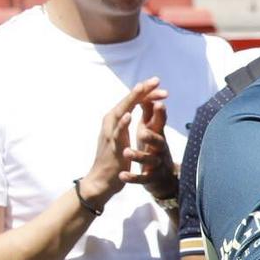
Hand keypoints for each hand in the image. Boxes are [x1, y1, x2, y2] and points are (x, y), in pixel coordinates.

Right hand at [83, 79, 164, 204]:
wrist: (101, 180)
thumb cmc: (114, 157)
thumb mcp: (122, 136)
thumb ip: (126, 122)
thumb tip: (134, 109)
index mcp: (115, 121)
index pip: (131, 101)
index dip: (144, 91)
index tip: (158, 82)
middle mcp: (110, 124)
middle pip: (126, 102)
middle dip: (141, 90)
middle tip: (156, 80)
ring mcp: (110, 134)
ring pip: (120, 113)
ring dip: (131, 100)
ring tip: (141, 89)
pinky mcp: (112, 147)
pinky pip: (116, 134)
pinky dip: (121, 124)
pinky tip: (129, 115)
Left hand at [121, 90, 178, 202]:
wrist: (160, 180)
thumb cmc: (153, 150)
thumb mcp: (151, 132)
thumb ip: (150, 115)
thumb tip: (148, 95)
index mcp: (159, 136)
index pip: (159, 122)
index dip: (160, 113)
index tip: (159, 103)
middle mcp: (160, 149)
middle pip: (158, 141)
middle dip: (151, 135)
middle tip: (142, 131)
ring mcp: (156, 164)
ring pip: (149, 160)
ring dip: (138, 156)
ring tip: (126, 152)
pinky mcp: (150, 179)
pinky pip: (142, 179)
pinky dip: (133, 177)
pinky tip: (123, 175)